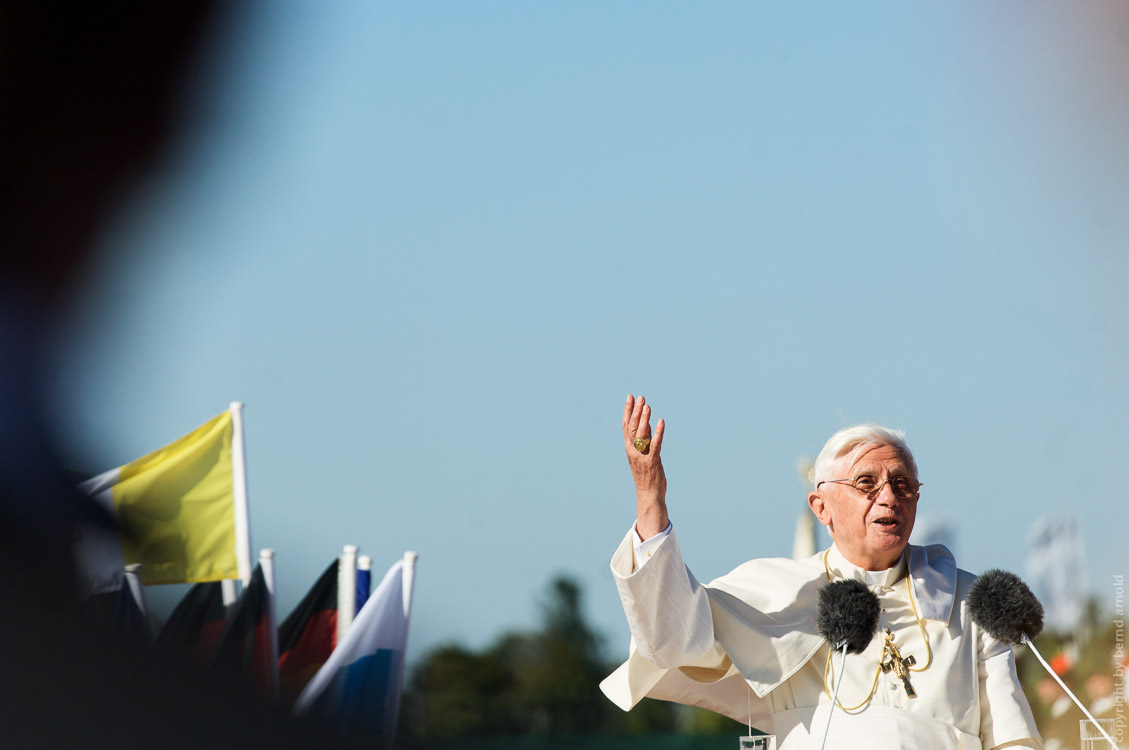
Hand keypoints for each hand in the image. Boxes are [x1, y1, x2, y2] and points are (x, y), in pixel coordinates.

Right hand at [622, 394, 667, 538]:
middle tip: (640, 397)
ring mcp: (641, 457)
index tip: (630, 397)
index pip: (625, 425)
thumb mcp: (643, 453)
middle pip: (632, 427)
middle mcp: (632, 451)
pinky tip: (661, 422)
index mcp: (628, 448)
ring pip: (641, 435)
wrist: (648, 495)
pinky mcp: (652, 462)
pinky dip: (658, 433)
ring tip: (648, 406)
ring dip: (644, 419)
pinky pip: (655, 445)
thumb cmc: (646, 474)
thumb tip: (647, 422)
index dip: (628, 410)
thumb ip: (644, 438)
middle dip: (636, 411)